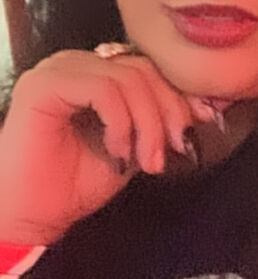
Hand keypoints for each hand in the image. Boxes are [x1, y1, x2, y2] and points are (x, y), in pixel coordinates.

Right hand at [0, 50, 197, 245]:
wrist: (30, 216)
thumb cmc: (74, 184)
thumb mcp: (134, 147)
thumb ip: (159, 122)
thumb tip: (206, 107)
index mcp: (97, 72)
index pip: (151, 66)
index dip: (180, 92)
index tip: (202, 121)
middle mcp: (77, 63)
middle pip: (144, 68)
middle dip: (169, 110)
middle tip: (173, 148)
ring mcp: (59, 69)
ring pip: (128, 77)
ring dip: (147, 122)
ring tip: (145, 159)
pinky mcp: (44, 84)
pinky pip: (102, 87)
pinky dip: (120, 120)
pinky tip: (117, 149)